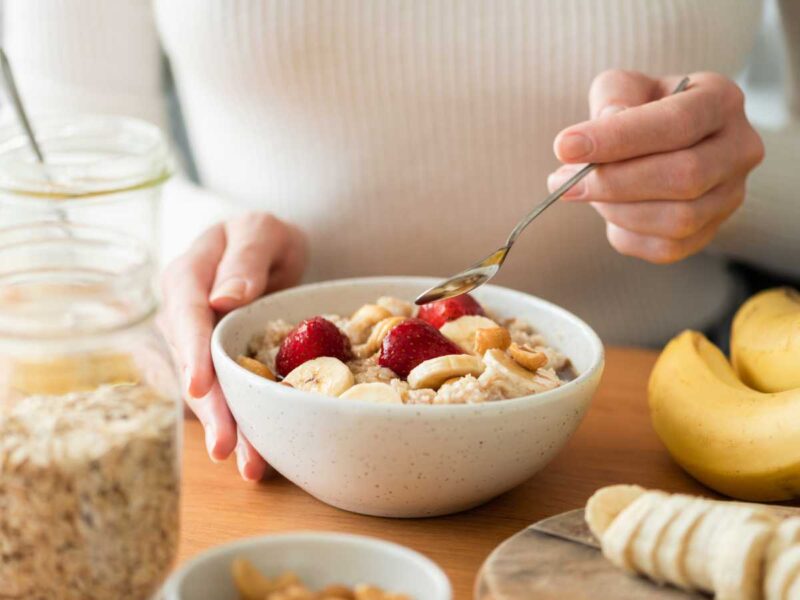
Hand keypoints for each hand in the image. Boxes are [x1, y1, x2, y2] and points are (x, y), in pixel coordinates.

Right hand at [159, 213, 306, 479]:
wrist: (268, 251)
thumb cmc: (262, 237)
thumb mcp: (261, 230)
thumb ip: (245, 257)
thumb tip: (223, 298)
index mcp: (186, 277)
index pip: (185, 315)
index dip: (191, 352)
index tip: (198, 387)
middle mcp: (182, 315)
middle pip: (192, 365)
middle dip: (210, 408)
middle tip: (227, 447)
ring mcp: (195, 345)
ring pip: (206, 390)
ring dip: (227, 427)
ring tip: (249, 465)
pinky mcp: (213, 367)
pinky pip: (223, 396)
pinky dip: (240, 423)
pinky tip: (257, 454)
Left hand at [548, 70, 764, 263]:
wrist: (660, 145)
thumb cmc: (639, 111)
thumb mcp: (624, 87)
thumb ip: (614, 96)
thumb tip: (607, 123)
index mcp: (721, 101)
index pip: (677, 123)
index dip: (618, 138)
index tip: (565, 147)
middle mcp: (739, 149)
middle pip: (684, 177)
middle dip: (613, 182)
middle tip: (561, 182)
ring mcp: (730, 196)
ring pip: (677, 219)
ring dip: (616, 210)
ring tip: (583, 191)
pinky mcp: (710, 233)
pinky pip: (666, 249)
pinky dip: (626, 234)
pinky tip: (607, 211)